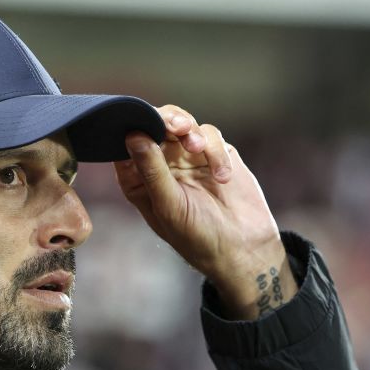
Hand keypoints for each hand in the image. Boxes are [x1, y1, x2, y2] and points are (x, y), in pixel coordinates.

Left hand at [113, 105, 297, 319]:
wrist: (242, 249)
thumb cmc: (197, 237)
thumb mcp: (169, 206)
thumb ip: (151, 170)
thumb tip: (132, 135)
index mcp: (139, 178)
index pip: (127, 143)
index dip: (134, 127)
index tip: (145, 125)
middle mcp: (161, 164)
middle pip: (157, 124)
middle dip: (166, 120)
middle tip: (178, 125)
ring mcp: (188, 158)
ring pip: (184, 124)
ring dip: (191, 132)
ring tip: (196, 147)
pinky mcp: (216, 154)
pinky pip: (211, 136)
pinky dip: (216, 151)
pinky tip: (222, 176)